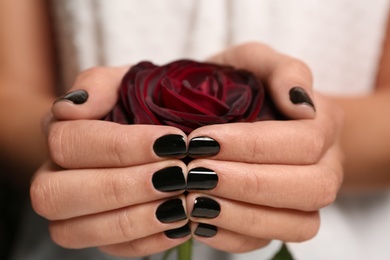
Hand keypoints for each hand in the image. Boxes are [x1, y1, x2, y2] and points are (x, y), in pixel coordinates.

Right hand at [31, 67, 192, 256]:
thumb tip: (69, 107)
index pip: (70, 143)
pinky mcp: (100, 235)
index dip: (121, 146)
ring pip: (77, 231)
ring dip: (135, 219)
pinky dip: (148, 241)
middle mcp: (56, 176)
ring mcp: (75, 211)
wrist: (162, 129)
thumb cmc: (144, 102)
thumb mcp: (129, 80)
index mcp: (59, 134)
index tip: (173, 141)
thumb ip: (99, 83)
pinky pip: (111, 250)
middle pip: (56, 193)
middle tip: (177, 175)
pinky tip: (180, 223)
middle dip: (122, 186)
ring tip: (182, 202)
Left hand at [184, 42, 343, 251]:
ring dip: (241, 216)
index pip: (304, 142)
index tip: (201, 140)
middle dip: (248, 184)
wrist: (243, 113)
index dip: (253, 145)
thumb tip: (301, 103)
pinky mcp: (282, 222)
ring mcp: (307, 199)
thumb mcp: (256, 61)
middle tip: (195, 173)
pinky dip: (233, 237)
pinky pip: (269, 243)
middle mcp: (326, 165)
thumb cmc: (246, 84)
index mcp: (324, 122)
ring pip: (297, 225)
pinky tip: (199, 221)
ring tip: (194, 200)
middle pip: (311, 188)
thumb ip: (281, 69)